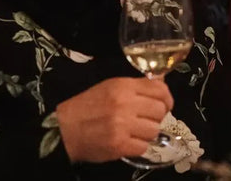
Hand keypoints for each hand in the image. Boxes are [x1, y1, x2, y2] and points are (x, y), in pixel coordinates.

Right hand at [55, 77, 173, 162]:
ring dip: (147, 133)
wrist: (64, 129)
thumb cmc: (87, 107)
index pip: (160, 89)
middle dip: (157, 116)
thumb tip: (161, 83)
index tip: (166, 104)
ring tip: (135, 131)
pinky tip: (129, 141)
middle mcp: (124, 104)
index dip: (167, 98)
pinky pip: (143, 147)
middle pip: (159, 111)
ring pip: (154, 130)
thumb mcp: (110, 87)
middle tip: (147, 119)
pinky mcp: (119, 145)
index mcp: (123, 87)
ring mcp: (122, 125)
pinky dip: (138, 146)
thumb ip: (136, 86)